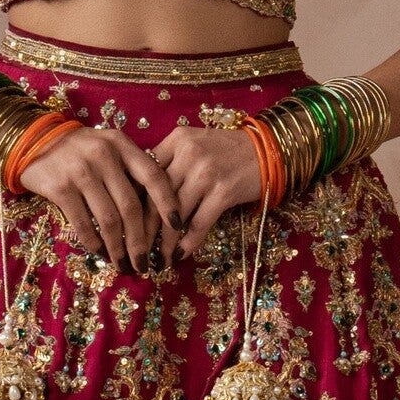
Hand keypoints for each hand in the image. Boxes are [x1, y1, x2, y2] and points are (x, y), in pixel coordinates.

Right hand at [18, 119, 178, 273]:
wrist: (34, 140)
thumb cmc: (80, 149)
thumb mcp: (109, 147)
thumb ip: (130, 169)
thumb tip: (157, 211)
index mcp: (122, 145)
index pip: (153, 176)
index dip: (168, 203)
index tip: (177, 227)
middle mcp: (104, 156)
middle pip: (131, 206)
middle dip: (141, 240)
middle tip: (144, 262)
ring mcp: (81, 171)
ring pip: (109, 219)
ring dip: (118, 248)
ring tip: (123, 264)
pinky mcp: (60, 187)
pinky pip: (83, 223)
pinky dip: (94, 242)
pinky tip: (100, 253)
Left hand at [147, 113, 268, 252]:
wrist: (271, 149)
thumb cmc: (230, 150)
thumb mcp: (196, 144)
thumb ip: (171, 161)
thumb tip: (142, 195)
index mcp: (177, 140)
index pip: (145, 175)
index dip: (134, 203)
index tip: (127, 224)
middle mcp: (188, 154)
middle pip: (156, 198)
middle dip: (144, 230)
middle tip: (136, 250)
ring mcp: (206, 173)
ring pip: (175, 215)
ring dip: (164, 242)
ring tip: (158, 259)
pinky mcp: (224, 191)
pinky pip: (199, 223)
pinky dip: (188, 242)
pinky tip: (181, 255)